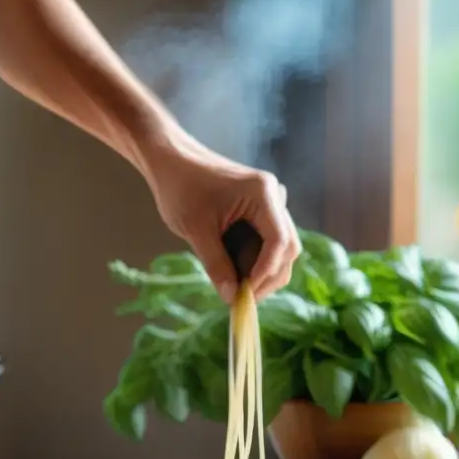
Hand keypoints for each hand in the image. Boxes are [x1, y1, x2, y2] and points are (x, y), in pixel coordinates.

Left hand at [142, 137, 300, 302]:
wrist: (171, 160)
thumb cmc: (180, 187)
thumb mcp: (195, 229)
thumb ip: (215, 264)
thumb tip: (230, 298)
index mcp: (262, 194)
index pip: (279, 241)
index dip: (265, 272)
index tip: (245, 294)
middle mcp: (274, 197)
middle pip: (287, 248)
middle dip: (267, 276)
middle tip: (239, 298)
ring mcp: (270, 204)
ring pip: (279, 248)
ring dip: (259, 270)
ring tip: (231, 284)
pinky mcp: (261, 211)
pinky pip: (266, 242)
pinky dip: (253, 259)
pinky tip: (231, 268)